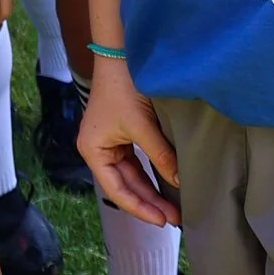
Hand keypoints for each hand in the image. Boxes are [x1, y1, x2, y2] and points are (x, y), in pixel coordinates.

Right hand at [78, 53, 180, 223]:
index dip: (139, 207)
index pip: (116, 190)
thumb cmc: (123, 87)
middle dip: (149, 201)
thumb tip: (181, 182)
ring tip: (173, 208)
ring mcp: (110, 142)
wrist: (121, 53)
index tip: (162, 221)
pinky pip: (136, 162)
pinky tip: (166, 185)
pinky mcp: (122, 134)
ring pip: (132, 175)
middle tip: (174, 219)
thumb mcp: (141, 126)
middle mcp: (98, 150)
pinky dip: (151, 173)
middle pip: (125, 185)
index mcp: (93, 151)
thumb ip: (160, 155)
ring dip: (151, 190)